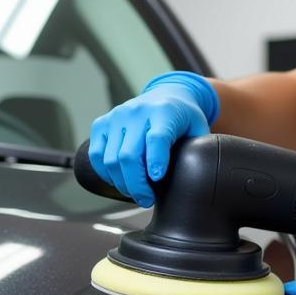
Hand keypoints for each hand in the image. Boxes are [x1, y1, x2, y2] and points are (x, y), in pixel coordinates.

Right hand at [88, 71, 217, 206]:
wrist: (166, 95)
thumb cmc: (183, 118)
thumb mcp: (198, 129)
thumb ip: (199, 149)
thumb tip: (198, 176)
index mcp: (164, 112)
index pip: (156, 138)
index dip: (156, 160)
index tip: (157, 179)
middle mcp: (136, 112)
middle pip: (128, 156)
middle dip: (137, 185)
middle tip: (147, 199)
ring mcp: (116, 117)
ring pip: (110, 160)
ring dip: (122, 184)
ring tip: (135, 192)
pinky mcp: (102, 124)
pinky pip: (96, 155)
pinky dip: (106, 173)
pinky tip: (119, 180)